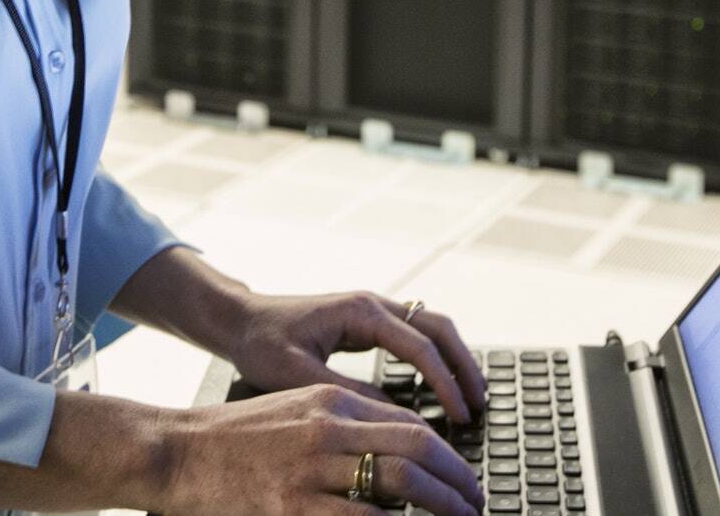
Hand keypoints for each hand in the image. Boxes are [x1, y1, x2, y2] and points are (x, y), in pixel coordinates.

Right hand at [162, 382, 484, 515]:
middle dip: (458, 481)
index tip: (465, 478)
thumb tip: (399, 449)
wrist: (175, 451)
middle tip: (475, 504)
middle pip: (418, 450)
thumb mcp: (295, 409)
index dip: (449, 454)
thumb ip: (345, 423)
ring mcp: (310, 470)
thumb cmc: (234, 436)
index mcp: (330, 399)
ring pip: (399, 485)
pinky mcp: (292, 508)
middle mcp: (327, 428)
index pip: (410, 424)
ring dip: (440, 508)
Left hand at [228, 290, 488, 425]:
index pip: (418, 345)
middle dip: (463, 364)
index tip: (460, 415)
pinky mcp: (368, 323)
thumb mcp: (297, 374)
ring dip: (455, 358)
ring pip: (431, 327)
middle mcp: (372, 305)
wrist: (240, 320)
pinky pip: (415, 335)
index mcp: (360, 311)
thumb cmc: (261, 343)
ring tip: (472, 396)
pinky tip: (443, 383)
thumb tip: (392, 415)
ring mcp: (372, 311)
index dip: (444, 382)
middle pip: (437, 327)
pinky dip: (437, 356)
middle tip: (480, 404)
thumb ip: (345, 392)